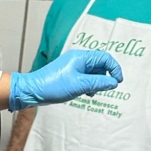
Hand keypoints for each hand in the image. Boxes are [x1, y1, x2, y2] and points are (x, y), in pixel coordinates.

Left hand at [8, 50, 122, 109]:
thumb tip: (114, 82)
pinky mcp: (69, 75)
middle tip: (104, 89)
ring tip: (91, 93)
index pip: (105, 58)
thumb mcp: (80, 85)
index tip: (118, 82)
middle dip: (105, 77)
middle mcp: (78, 59)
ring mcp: (73, 67)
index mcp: (81, 57)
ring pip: (93, 72)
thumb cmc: (53, 86)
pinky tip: (85, 93)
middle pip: (100, 65)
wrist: (32, 91)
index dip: (115, 69)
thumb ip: (99, 83)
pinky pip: (85, 77)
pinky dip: (88, 85)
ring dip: (97, 82)